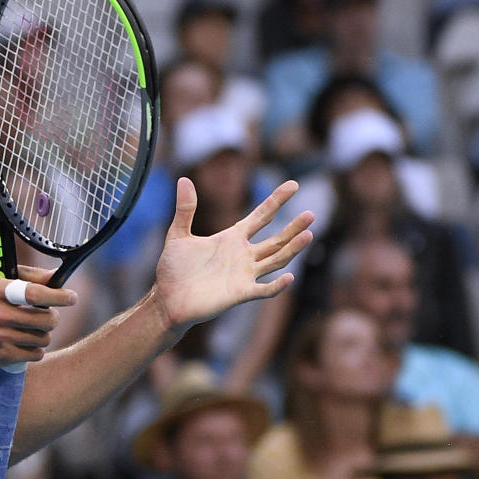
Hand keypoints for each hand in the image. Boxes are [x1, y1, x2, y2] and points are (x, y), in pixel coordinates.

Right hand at [0, 266, 77, 369]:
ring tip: (31, 329)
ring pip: (43, 338)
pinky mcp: (2, 357)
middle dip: (51, 318)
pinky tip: (24, 343)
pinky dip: (35, 350)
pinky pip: (36, 354)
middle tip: (46, 316)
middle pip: (46, 320)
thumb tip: (56, 276)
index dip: (57, 296)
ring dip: (43, 334)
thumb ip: (26, 275)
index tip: (72, 297)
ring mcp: (0, 337)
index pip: (34, 294)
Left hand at [153, 178, 312, 330]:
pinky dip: (276, 285)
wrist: (167, 299)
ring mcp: (244, 275)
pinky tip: (289, 277)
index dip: (276, 200)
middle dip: (293, 227)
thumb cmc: (173, 269)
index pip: (261, 216)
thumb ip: (185, 209)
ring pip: (275, 260)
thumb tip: (184, 179)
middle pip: (276, 239)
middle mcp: (243, 255)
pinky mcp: (240, 293)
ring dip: (292, 249)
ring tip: (309, 234)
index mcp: (231, 238)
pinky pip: (263, 290)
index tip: (293, 184)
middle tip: (311, 214)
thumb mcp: (178, 234)